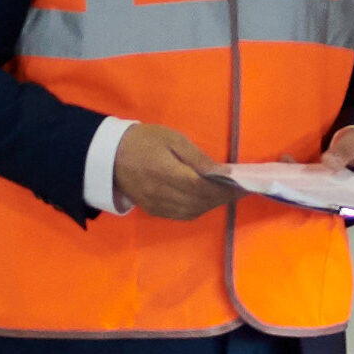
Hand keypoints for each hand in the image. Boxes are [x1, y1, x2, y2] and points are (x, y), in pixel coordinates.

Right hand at [108, 123, 234, 219]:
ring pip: (193, 211)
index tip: (245, 184)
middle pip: (201, 202)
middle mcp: (162, 195)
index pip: (203, 187)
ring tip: (228, 193)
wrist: (108, 154)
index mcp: (166, 173)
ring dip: (213, 204)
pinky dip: (199, 208)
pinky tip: (208, 199)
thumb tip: (223, 173)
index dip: (226, 188)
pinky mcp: (153, 210)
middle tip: (242, 188)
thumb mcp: (173, 139)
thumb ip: (198, 158)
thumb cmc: (143, 141)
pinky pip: (182, 214)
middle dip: (224, 197)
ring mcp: (157, 206)